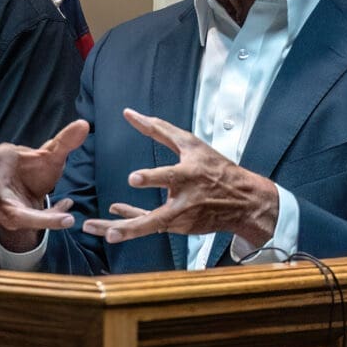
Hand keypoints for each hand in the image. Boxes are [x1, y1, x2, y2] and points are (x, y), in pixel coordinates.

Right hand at [0, 118, 90, 251]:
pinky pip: (31, 220)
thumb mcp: (49, 155)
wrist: (29, 192)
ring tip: (28, 221)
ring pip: (8, 215)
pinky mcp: (14, 218)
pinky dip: (49, 218)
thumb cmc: (30, 168)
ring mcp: (0, 203)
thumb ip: (64, 142)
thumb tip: (83, 124)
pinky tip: (65, 214)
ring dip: (19, 219)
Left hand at [80, 109, 279, 247]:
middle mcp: (185, 201)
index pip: (169, 177)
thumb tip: (129, 113)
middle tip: (113, 230)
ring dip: (124, 231)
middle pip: (156, 217)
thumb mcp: (191, 144)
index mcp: (189, 176)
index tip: (133, 179)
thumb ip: (158, 129)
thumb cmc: (216, 168)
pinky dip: (131, 222)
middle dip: (134, 223)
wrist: (244, 201)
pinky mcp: (179, 227)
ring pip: (149, 228)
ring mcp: (181, 218)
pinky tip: (114, 215)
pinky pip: (150, 226)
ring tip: (102, 233)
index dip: (151, 178)